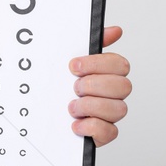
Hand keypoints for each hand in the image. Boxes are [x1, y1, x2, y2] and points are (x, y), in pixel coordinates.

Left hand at [68, 24, 130, 145]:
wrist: (42, 119)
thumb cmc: (58, 88)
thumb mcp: (68, 63)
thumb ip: (89, 44)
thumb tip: (114, 30)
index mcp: (106, 74)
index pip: (120, 64)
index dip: (97, 64)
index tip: (74, 66)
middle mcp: (112, 94)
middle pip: (124, 86)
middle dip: (94, 85)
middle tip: (74, 87)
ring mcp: (109, 115)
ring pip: (119, 109)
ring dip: (90, 106)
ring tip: (72, 106)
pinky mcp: (103, 134)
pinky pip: (110, 132)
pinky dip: (90, 127)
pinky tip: (76, 123)